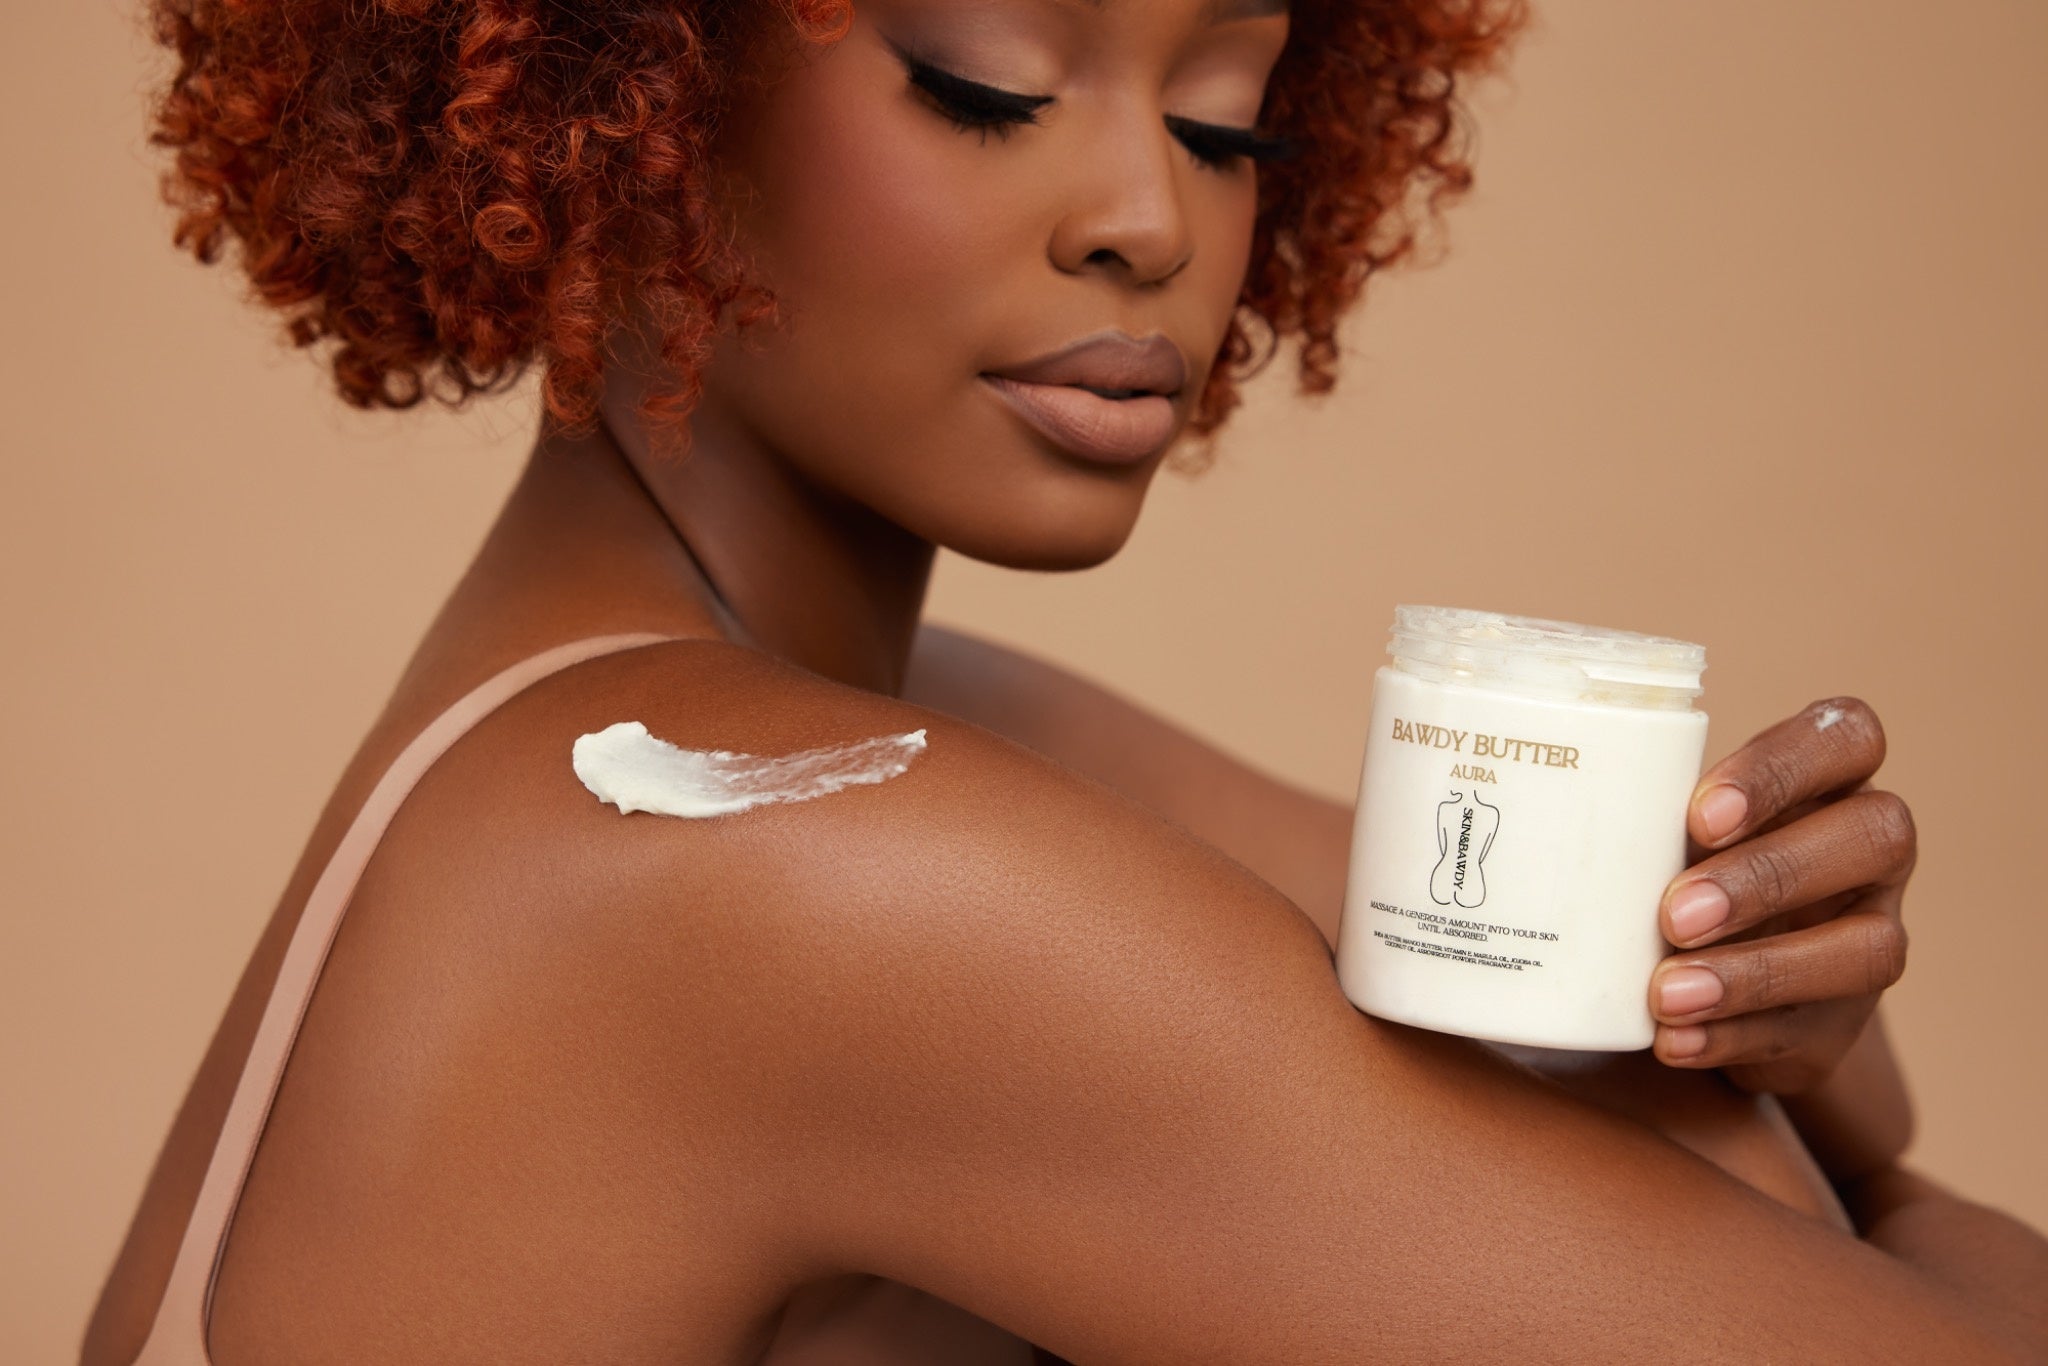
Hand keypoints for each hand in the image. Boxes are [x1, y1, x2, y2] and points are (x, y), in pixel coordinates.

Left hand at [1647, 697, 1914, 1093]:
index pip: (1848, 736)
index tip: (1700, 813)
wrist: (1710, 977)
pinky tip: (1674, 1038)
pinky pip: (1811, 1032)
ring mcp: (1870, 934)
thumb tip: (1474, 790)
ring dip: (1757, 973)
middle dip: (1769, 876)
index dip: (1784, 768)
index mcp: (1827, 778)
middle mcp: (1868, 850)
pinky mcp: (1844, 1022)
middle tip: (1674, 914)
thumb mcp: (1655, 825)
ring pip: (1865, 948)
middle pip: (1876, 836)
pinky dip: (1734, 1037)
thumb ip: (1616, 806)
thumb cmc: (1667, 864)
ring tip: (1665, 993)